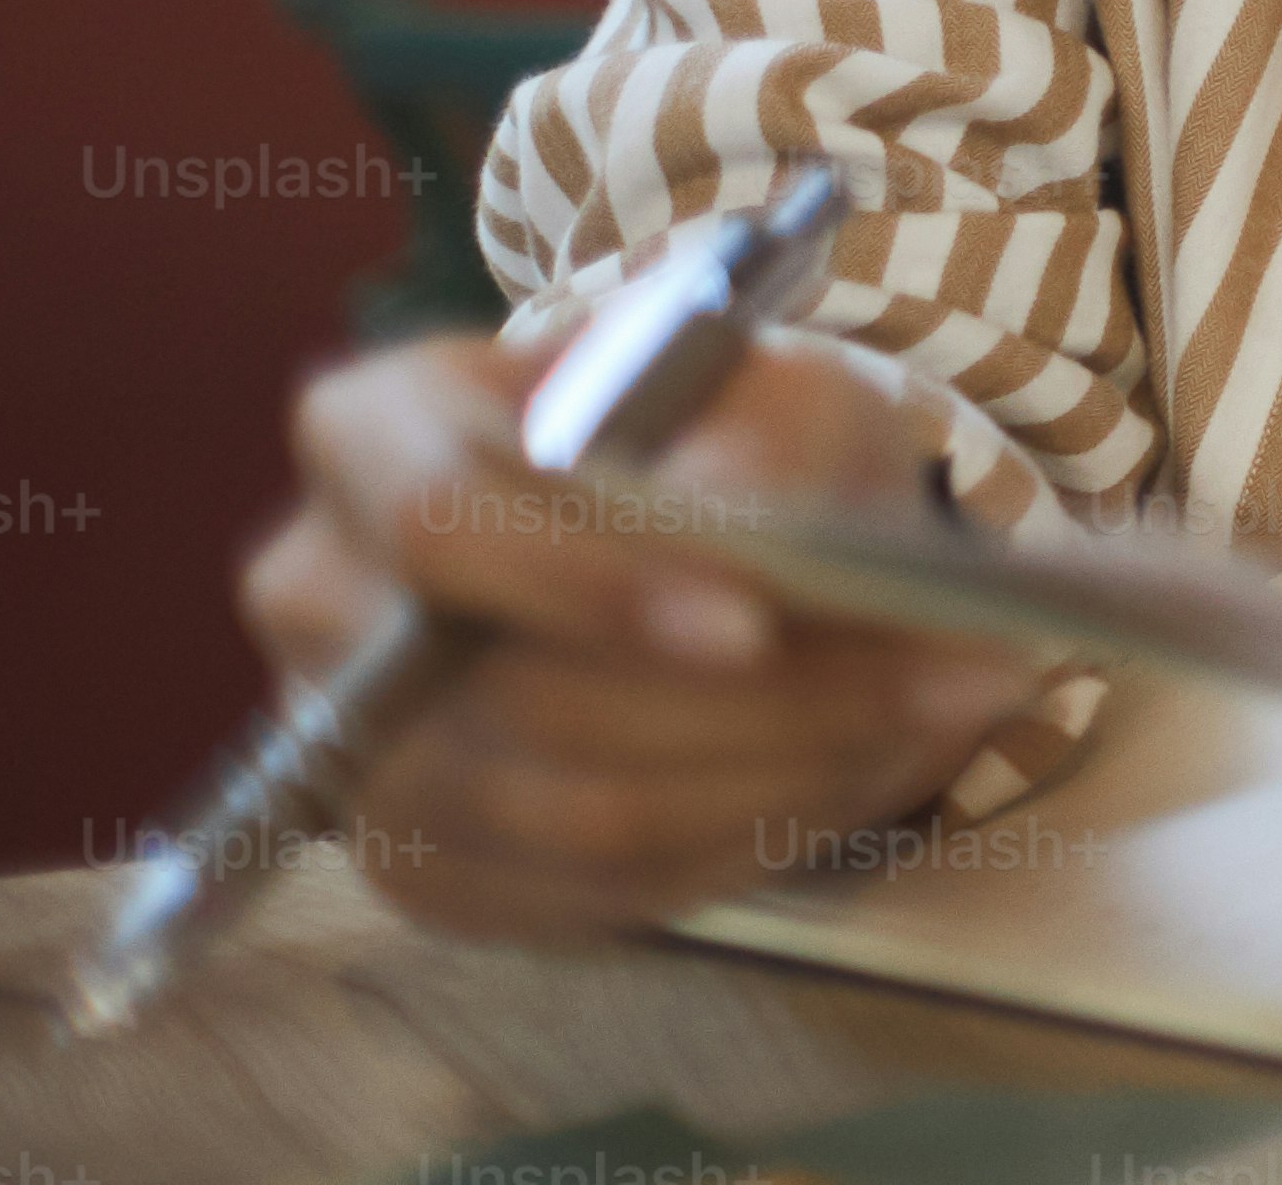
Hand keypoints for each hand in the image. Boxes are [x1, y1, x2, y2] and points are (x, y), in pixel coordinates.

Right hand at [241, 326, 1039, 942]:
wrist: (692, 523)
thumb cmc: (712, 428)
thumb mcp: (758, 389)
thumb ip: (750, 460)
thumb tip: (766, 570)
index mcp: (372, 432)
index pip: (440, 523)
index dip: (590, 587)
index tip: (754, 628)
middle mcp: (324, 599)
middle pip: (525, 699)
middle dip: (768, 706)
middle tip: (957, 680)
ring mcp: (354, 752)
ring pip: (573, 815)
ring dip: (786, 779)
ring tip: (939, 718)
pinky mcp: (425, 868)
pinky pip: (589, 891)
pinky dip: (748, 840)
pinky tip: (855, 776)